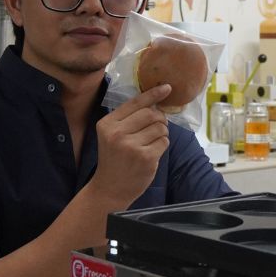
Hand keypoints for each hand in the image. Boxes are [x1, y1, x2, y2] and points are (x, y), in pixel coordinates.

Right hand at [89, 84, 171, 207]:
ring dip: (161, 133)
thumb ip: (128, 119)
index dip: (153, 94)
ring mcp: (132, 146)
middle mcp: (118, 133)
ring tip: (151, 143)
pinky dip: (162, 145)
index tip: (167, 88)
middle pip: (151, 114)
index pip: (135, 103)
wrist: (110, 188)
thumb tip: (155, 103)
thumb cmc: (114, 159)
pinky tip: (152, 152)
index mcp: (107, 124)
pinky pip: (164, 142)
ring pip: (160, 128)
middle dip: (159, 119)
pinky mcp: (145, 158)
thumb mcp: (111, 135)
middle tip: (156, 128)